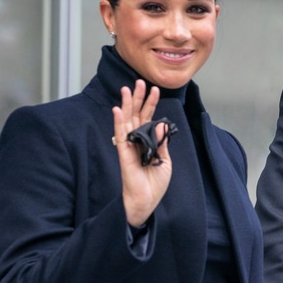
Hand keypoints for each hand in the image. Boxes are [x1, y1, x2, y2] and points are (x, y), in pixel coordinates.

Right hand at [112, 80, 172, 226]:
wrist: (147, 200)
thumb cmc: (155, 183)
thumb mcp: (165, 160)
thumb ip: (162, 141)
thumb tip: (161, 123)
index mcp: (148, 141)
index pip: (148, 118)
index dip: (151, 104)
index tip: (155, 89)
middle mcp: (137, 141)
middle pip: (136, 115)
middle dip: (138, 98)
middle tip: (139, 82)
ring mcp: (129, 146)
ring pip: (127, 121)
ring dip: (127, 104)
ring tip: (127, 88)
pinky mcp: (124, 154)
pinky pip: (120, 135)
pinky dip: (118, 122)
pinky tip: (117, 110)